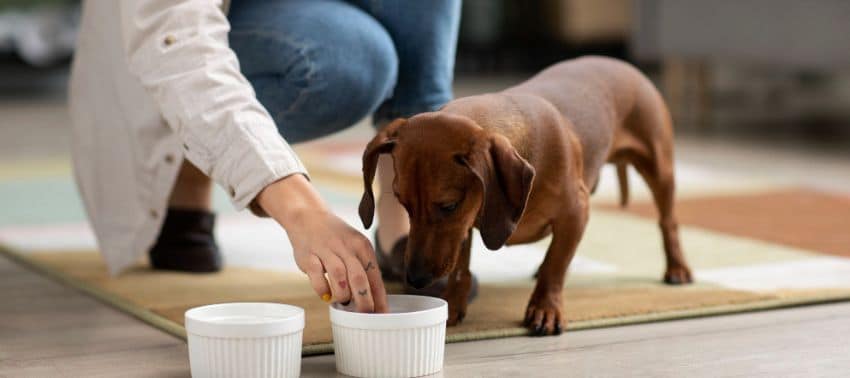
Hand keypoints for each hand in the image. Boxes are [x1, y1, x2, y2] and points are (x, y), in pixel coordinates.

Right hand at [256, 174, 387, 312]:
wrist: (308, 216)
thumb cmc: (336, 238)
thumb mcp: (354, 247)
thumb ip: (363, 269)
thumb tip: (374, 299)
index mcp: (362, 246)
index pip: (375, 275)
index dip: (379, 297)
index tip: (382, 314)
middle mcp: (346, 247)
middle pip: (359, 278)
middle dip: (364, 300)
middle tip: (365, 314)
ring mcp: (326, 250)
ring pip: (339, 276)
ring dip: (343, 294)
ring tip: (344, 302)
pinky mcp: (309, 255)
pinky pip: (317, 276)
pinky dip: (322, 289)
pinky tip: (326, 296)